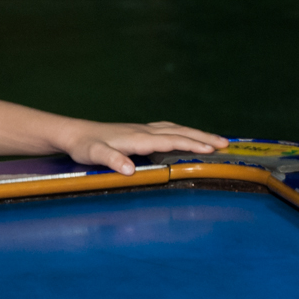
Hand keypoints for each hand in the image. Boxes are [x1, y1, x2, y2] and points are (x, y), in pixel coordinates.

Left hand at [60, 120, 228, 174]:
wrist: (73, 133)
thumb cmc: (83, 146)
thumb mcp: (94, 155)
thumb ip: (112, 160)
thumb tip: (130, 169)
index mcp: (137, 138)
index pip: (170, 140)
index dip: (191, 144)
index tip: (211, 149)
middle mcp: (142, 131)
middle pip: (178, 131)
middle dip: (202, 137)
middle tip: (226, 144)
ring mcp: (141, 130)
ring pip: (174, 129)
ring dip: (195, 133)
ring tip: (214, 140)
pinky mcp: (137, 132)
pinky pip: (166, 130)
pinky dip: (181, 132)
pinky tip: (183, 135)